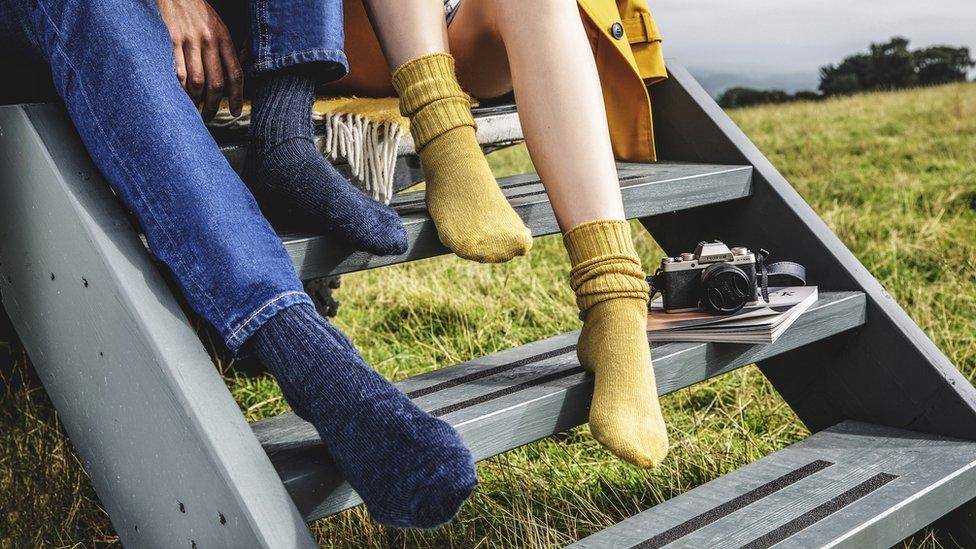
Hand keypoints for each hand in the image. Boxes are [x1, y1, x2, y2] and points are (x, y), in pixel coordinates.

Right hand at [157, 0, 242, 120]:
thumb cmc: (198, 13)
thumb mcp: (219, 27)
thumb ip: (225, 51)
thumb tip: (231, 80)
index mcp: (224, 38)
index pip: (235, 74)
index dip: (236, 96)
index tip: (233, 111)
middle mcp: (209, 41)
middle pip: (216, 83)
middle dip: (213, 105)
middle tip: (209, 115)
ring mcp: (190, 41)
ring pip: (197, 82)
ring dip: (196, 101)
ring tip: (193, 109)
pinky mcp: (171, 41)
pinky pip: (178, 72)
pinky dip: (180, 89)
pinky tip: (181, 97)